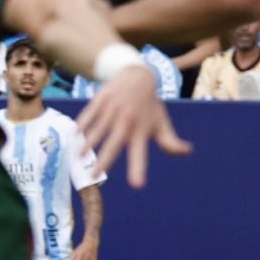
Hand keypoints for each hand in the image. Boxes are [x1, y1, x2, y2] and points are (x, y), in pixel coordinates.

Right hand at [77, 65, 190, 187]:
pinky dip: (80, 126)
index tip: (137, 185)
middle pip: (114, 145)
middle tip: (94, 177)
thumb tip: (188, 152)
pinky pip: (88, 115)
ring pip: (97, 130)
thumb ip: (171, 142)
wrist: (138, 74)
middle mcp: (127, 122)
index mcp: (141, 131)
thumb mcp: (161, 123)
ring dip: (86, 145)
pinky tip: (71, 137)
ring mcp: (112, 110)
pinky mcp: (101, 101)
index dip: (138, 169)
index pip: (140, 154)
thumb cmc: (149, 105)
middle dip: (103, 161)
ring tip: (77, 159)